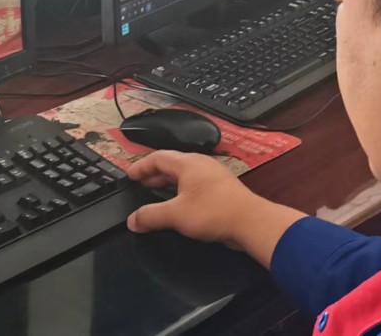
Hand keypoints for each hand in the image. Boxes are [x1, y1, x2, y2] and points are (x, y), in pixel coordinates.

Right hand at [126, 151, 306, 266]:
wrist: (250, 222)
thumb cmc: (215, 212)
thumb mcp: (175, 215)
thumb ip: (150, 216)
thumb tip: (132, 220)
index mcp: (188, 163)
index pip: (157, 157)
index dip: (141, 166)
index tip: (130, 175)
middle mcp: (200, 165)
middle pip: (171, 164)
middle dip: (153, 175)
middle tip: (140, 185)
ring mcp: (212, 176)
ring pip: (184, 175)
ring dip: (168, 184)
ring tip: (156, 196)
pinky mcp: (221, 190)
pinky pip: (195, 185)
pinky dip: (182, 192)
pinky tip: (179, 206)